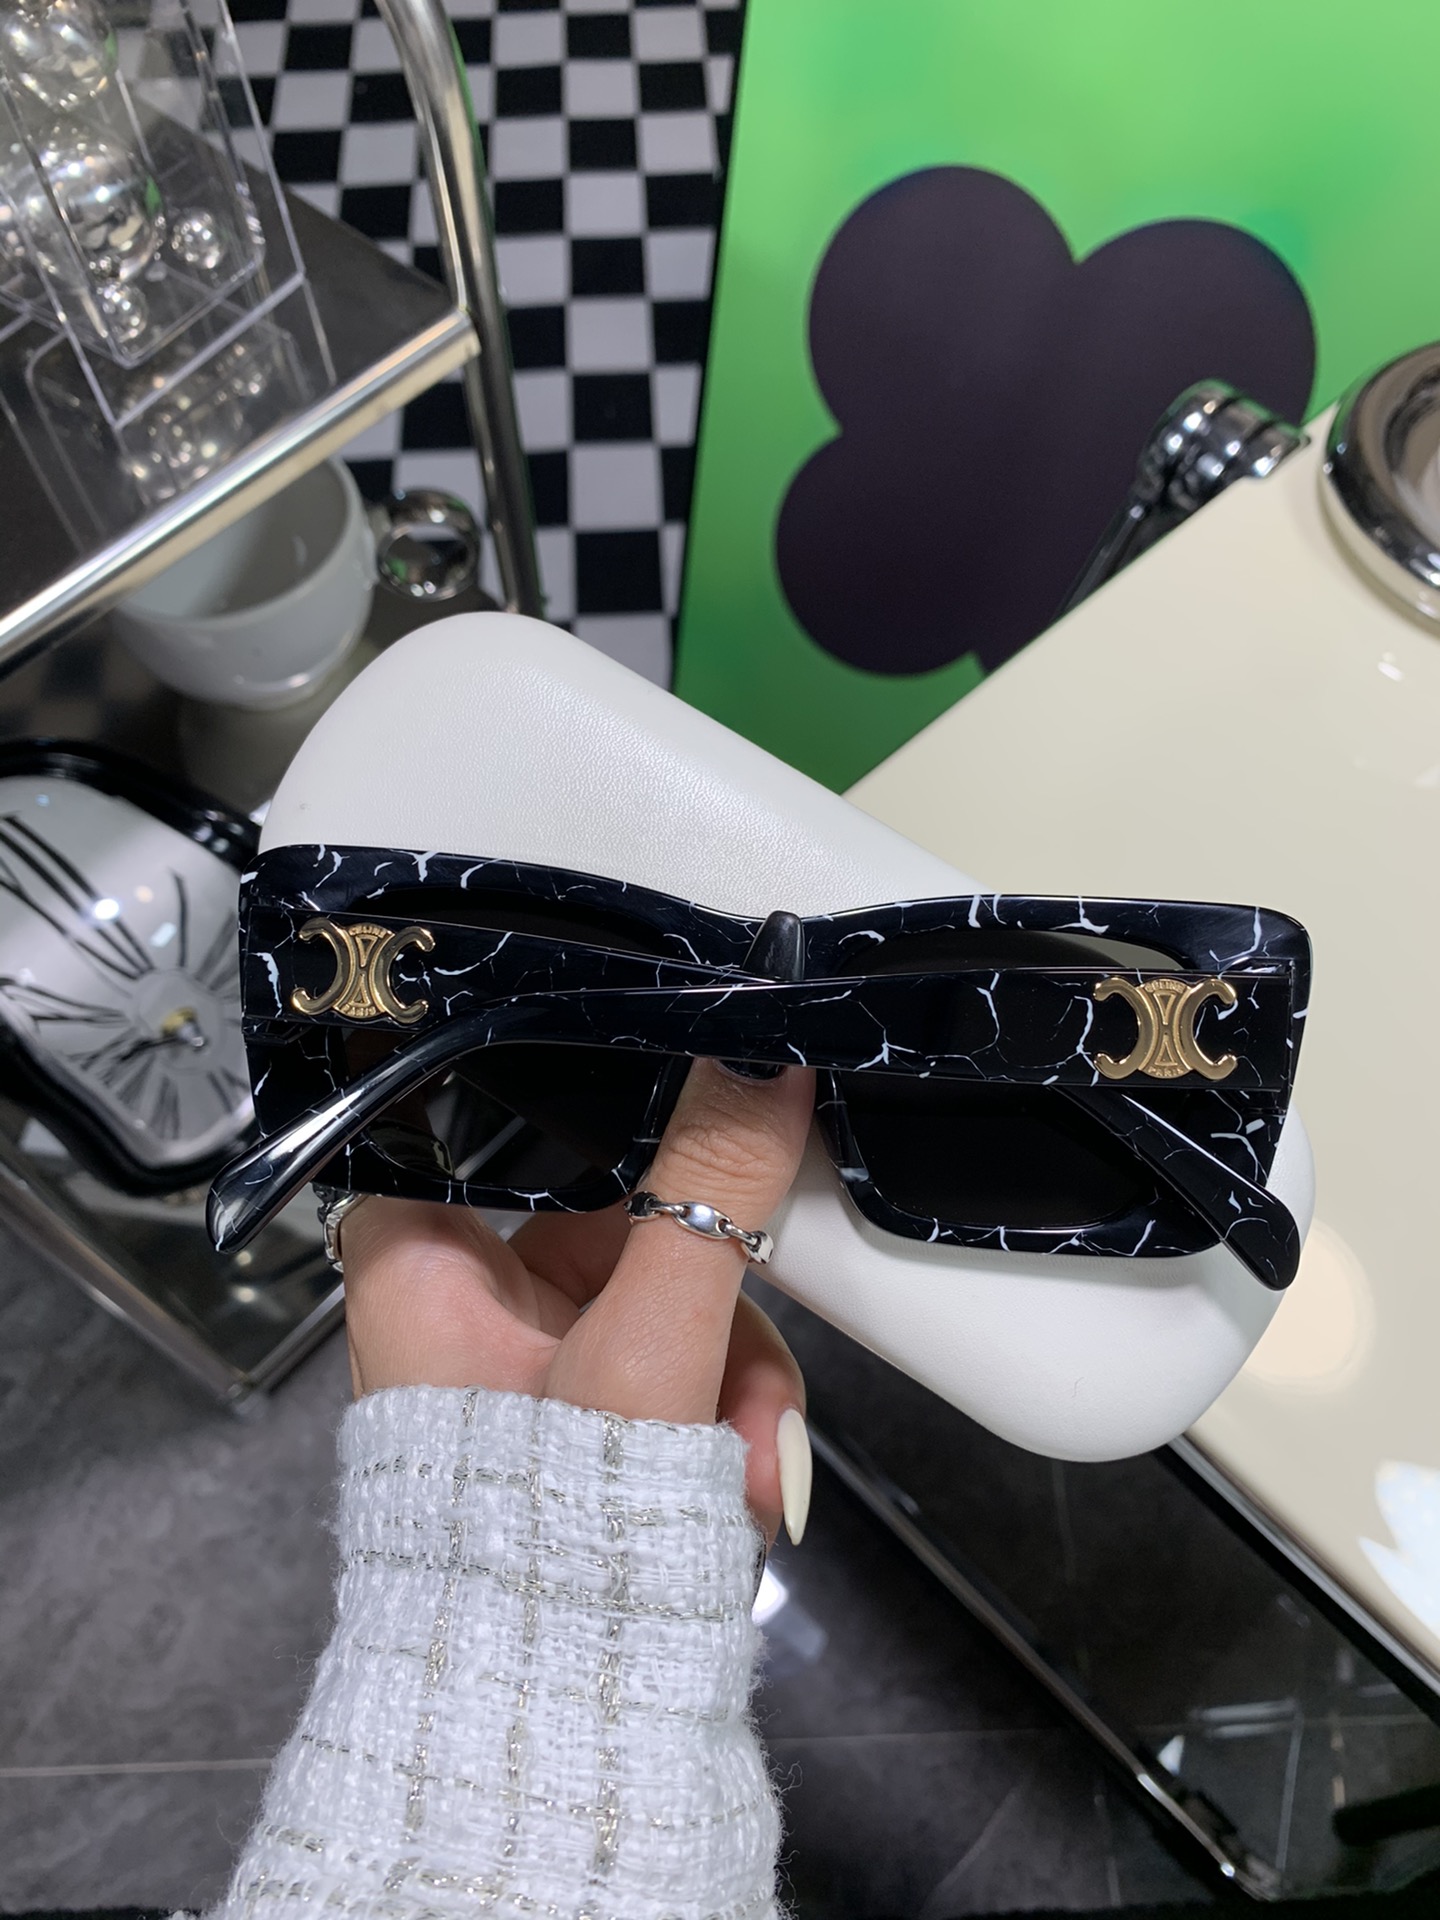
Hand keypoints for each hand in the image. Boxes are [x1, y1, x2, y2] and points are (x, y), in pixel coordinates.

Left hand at [338, 1059, 814, 1543]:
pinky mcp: (589, 1400)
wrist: (561, 1722)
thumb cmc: (551, 1535)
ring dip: (733, 1367)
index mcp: (420, 1262)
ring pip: (668, 1283)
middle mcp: (466, 1295)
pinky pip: (677, 1349)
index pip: (484, 1109)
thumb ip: (707, 1198)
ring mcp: (533, 1351)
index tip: (685, 1076)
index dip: (593, 1090)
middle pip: (618, 1210)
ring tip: (748, 1465)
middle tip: (744, 1361)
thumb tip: (759, 1052)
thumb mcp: (645, 1353)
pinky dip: (721, 1406)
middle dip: (713, 1297)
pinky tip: (743, 1475)